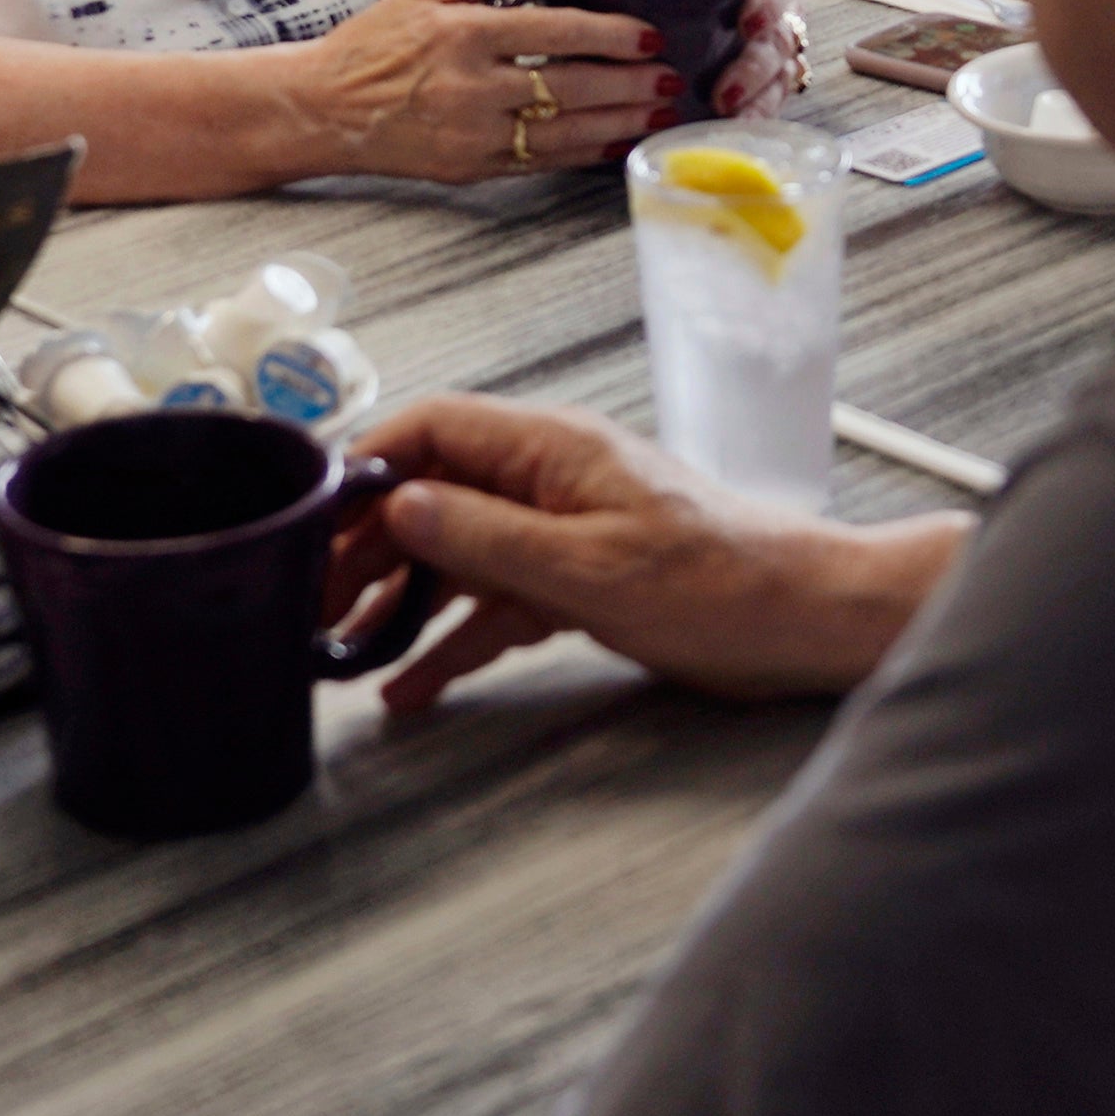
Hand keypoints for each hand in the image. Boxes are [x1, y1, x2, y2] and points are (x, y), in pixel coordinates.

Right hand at [292, 0, 673, 182]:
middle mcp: (473, 86)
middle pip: (570, 86)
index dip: (610, 36)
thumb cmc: (370, 45)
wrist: (318, 109)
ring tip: (659, 113)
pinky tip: (615, 142)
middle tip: (672, 79)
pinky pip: (540, 161)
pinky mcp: (471, 168)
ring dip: (618, 122)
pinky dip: (583, 153)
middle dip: (628, 84)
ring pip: (563, 130)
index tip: (649, 36)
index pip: (556, 33)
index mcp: (464, 35)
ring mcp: (473, 133)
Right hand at [343, 394, 942, 717]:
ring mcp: (561, 532)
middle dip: (366, 548)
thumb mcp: (590, 567)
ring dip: (397, 601)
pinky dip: (451, 641)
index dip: (366, 466)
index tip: (312, 520)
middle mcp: (548, 481)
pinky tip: (410, 686)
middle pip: (431, 497)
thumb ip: (488, 537)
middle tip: (308, 604)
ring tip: (337, 652)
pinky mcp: (577, 582)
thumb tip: (399, 507)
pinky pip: (494, 605)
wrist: (806, 623)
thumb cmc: (721, 584)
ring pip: (455, 557)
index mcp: (551, 450)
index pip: (432, 428)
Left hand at [711, 0, 808, 118]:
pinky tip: (735, 133)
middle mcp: (782, 10)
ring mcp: (781, 45)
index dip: (766, 4)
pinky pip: (772, 97)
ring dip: (758, 102)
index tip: (747, 22)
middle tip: (723, 95)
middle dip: (753, 70)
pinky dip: (757, 116)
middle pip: (778, 40)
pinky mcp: (772, 76)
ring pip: (781, 75)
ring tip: (730, 123)